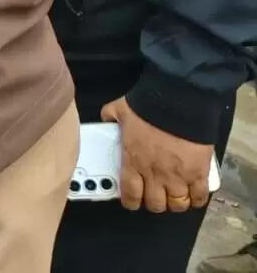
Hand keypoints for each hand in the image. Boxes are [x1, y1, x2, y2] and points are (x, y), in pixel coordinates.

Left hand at [102, 96, 213, 212]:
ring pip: (177, 204)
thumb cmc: (148, 107)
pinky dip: (197, 199)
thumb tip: (106, 118)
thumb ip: (110, 116)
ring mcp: (178, 176)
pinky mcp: (198, 173)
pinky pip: (200, 196)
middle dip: (154, 203)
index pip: (130, 193)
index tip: (132, 201)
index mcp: (133, 161)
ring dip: (175, 203)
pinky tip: (194, 196)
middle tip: (155, 196)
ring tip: (174, 197)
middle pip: (155, 204)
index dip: (131, 201)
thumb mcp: (120, 110)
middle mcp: (155, 174)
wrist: (178, 103)